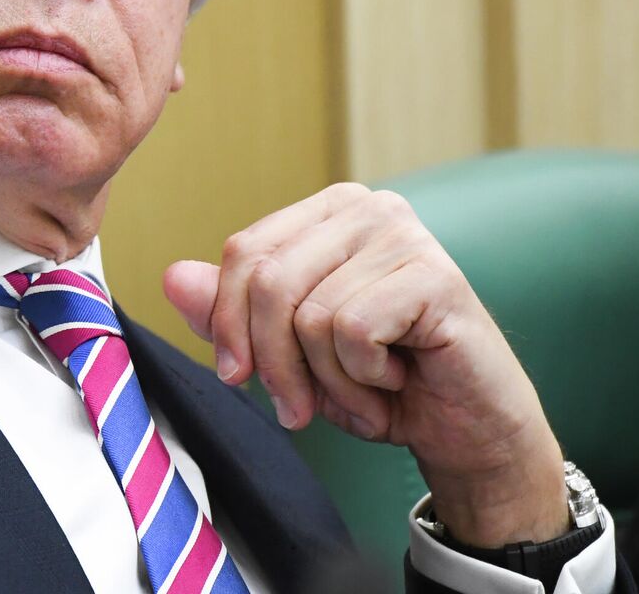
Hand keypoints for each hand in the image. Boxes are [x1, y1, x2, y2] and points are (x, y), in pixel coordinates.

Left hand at [162, 182, 569, 547]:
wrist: (466, 431)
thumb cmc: (380, 383)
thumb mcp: (289, 352)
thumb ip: (232, 313)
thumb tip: (173, 277)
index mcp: (328, 213)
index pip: (244, 252)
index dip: (227, 322)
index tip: (236, 377)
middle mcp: (368, 208)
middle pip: (268, 281)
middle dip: (273, 362)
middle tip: (297, 410)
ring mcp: (405, 235)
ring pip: (309, 314)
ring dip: (328, 380)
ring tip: (366, 390)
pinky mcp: (435, 274)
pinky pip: (352, 331)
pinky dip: (363, 378)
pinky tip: (396, 380)